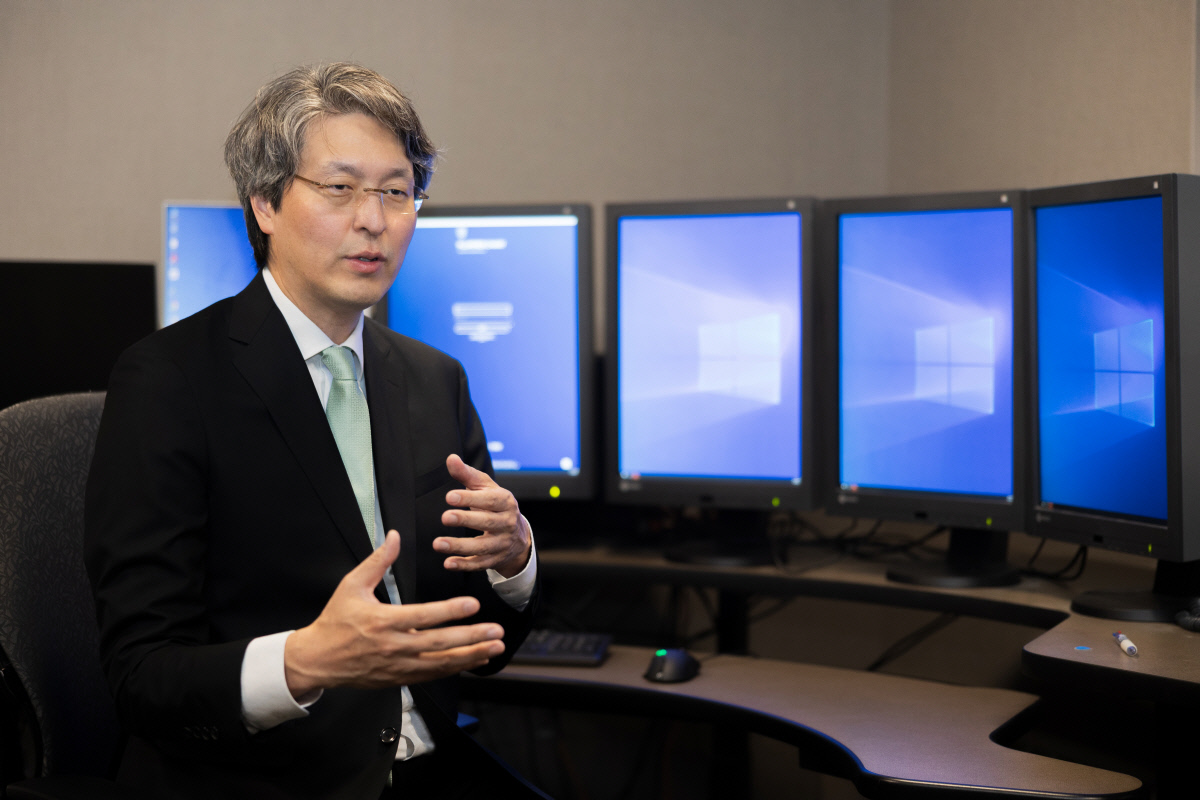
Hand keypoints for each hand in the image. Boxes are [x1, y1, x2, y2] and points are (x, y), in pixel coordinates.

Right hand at [284, 530, 504, 697]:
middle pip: (439, 644)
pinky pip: (432, 675)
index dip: (450, 611)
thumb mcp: (351, 585)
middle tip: (496, 631)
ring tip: (493, 647)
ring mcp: (398, 666)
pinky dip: (454, 668)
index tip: (473, 605)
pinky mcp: (399, 678)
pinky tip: (474, 660)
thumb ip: (377, 561)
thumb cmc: (335, 621)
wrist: (317, 660)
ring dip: (470, 656)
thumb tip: (395, 536)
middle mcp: (393, 647)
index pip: (423, 616)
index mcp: (382, 621)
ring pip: (440, 664)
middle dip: (471, 638)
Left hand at [435, 453, 531, 577]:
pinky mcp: (495, 559)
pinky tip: (448, 563)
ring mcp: (502, 543)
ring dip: (459, 546)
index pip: (489, 500)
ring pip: (481, 547)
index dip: (470, 498)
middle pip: (487, 522)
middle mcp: (506, 523)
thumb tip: (451, 459)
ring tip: (438, 543)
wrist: (518, 535)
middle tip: (445, 517)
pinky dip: (464, 565)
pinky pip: (479, 564)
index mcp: (505, 502)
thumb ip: (467, 474)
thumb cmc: (496, 505)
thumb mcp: (486, 488)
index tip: (450, 497)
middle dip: (465, 520)